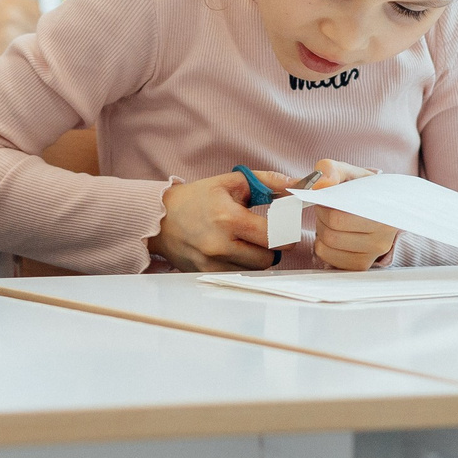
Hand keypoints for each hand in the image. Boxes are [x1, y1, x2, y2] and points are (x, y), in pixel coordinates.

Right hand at [149, 171, 276, 271]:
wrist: (160, 218)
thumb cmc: (198, 197)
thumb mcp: (232, 182)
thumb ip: (268, 182)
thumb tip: (297, 185)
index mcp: (229, 218)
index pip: (274, 236)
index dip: (286, 232)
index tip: (285, 227)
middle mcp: (221, 244)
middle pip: (269, 257)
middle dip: (274, 246)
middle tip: (267, 234)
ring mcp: (212, 263)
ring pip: (256, 270)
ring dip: (259, 257)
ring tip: (248, 242)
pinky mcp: (206, 274)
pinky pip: (239, 275)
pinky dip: (243, 265)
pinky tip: (234, 251)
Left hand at [303, 160, 395, 270]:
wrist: (377, 205)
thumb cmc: (360, 189)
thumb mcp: (348, 172)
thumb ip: (331, 170)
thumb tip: (319, 185)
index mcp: (382, 211)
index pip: (338, 217)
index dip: (323, 204)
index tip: (325, 197)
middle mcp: (383, 235)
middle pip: (331, 231)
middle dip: (321, 216)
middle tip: (326, 208)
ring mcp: (374, 253)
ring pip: (327, 246)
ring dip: (321, 231)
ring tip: (331, 221)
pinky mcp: (362, 265)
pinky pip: (329, 259)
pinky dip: (324, 246)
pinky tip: (334, 234)